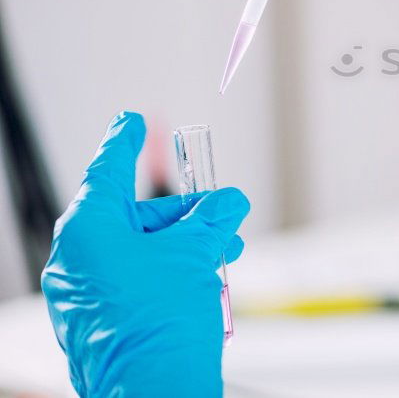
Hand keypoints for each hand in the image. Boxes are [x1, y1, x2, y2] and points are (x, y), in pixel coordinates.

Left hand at [41, 112, 249, 396]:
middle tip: (225, 213)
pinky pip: (135, 277)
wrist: (152, 391)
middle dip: (186, 213)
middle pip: (135, 215)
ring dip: (186, 244)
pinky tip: (205, 276)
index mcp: (89, 230)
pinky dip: (170, 270)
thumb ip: (211, 219)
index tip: (132, 120)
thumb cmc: (162, 320)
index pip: (108, 170)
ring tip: (227, 249)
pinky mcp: (99, 318)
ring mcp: (85, 292)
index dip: (125, 141)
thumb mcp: (195, 253)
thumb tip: (228, 201)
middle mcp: (78, 257)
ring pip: (140, 249)